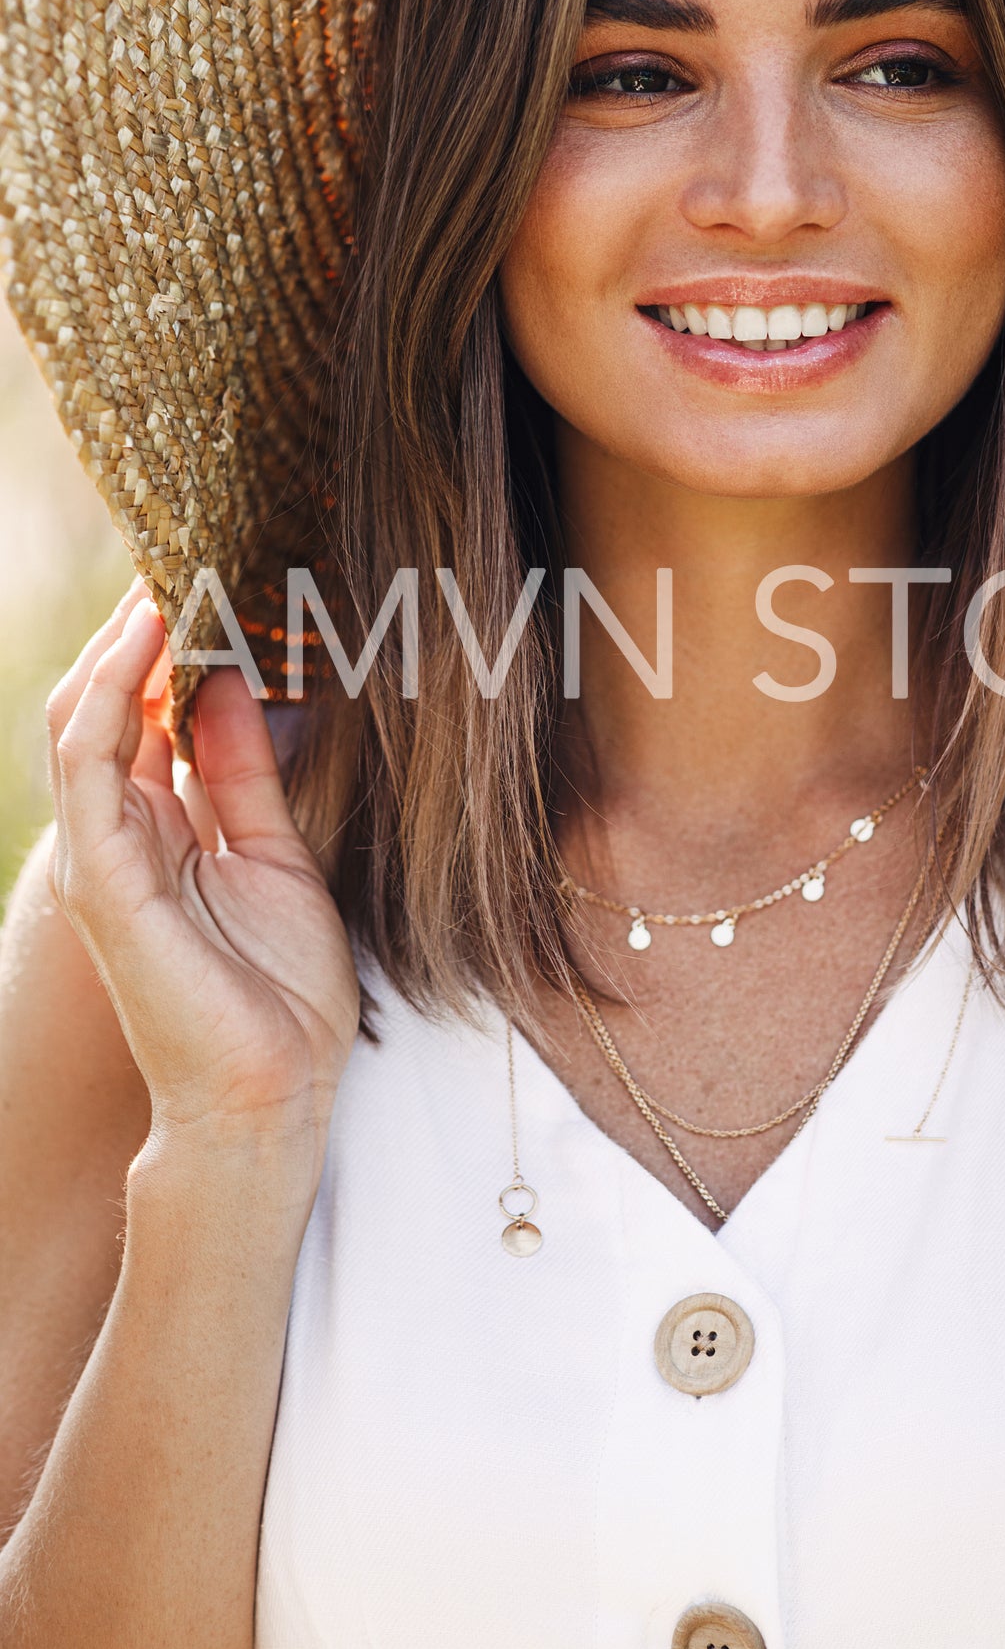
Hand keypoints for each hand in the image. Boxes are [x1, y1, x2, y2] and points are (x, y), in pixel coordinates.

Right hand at [47, 580, 360, 1151]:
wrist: (272, 1096)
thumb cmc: (278, 994)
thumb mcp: (276, 854)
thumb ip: (245, 772)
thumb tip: (232, 684)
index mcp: (158, 832)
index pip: (139, 714)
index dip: (161, 646)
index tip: (201, 577)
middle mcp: (120, 837)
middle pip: (102, 706)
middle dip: (134, 632)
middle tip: (178, 552)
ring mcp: (104, 857)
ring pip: (81, 722)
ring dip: (118, 646)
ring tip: (163, 575)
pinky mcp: (106, 878)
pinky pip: (91, 767)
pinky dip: (113, 696)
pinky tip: (149, 643)